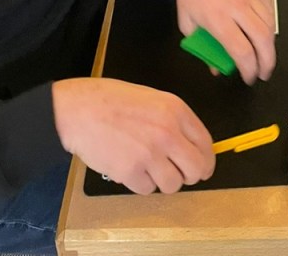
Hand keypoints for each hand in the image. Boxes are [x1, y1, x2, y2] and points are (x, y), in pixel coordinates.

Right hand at [52, 78, 213, 193]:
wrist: (81, 109)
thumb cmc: (113, 100)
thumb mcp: (152, 98)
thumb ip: (174, 120)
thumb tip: (190, 145)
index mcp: (176, 110)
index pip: (206, 144)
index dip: (206, 161)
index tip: (202, 168)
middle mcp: (168, 132)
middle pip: (196, 170)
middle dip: (189, 176)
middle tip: (178, 174)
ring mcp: (150, 154)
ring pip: (173, 185)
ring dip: (163, 181)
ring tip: (148, 168)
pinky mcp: (131, 172)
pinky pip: (147, 190)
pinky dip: (140, 184)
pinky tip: (130, 167)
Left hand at [171, 0, 275, 84]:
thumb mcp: (188, 23)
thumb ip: (202, 46)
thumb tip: (217, 68)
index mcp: (218, 18)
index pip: (242, 51)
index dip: (248, 69)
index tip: (248, 78)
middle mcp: (238, 8)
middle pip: (263, 40)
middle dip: (267, 62)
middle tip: (264, 74)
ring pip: (270, 26)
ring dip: (271, 46)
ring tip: (265, 58)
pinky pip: (270, 12)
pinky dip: (271, 28)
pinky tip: (265, 36)